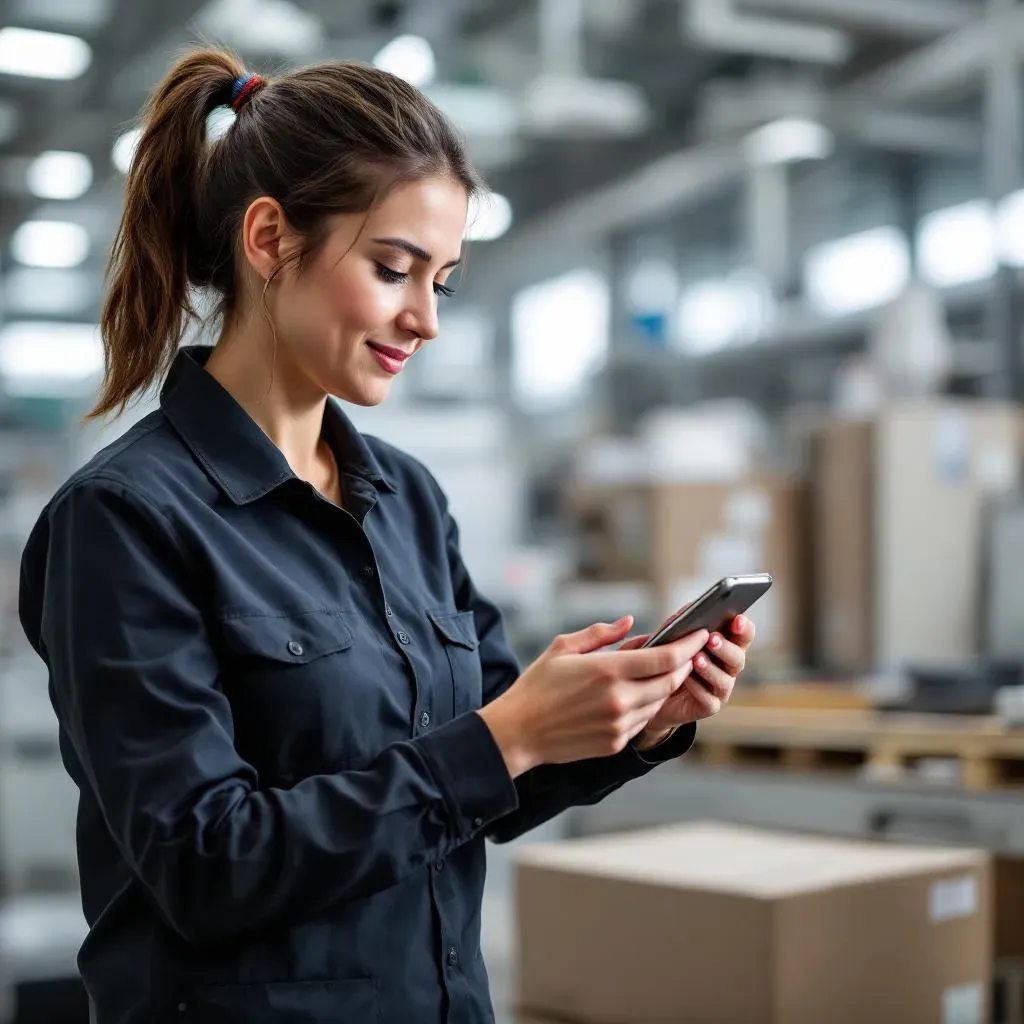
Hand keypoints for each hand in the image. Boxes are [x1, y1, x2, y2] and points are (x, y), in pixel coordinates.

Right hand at [477, 616, 708, 776]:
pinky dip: (646, 704)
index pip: (665, 658)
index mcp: (608, 671)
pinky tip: (636, 694)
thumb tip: (630, 622)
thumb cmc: (537, 686)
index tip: (700, 635)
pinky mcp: (616, 742)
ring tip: (659, 671)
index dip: (689, 646)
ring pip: (659, 702)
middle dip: (684, 665)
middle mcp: (620, 699)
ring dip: (665, 685)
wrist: (518, 732)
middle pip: (671, 681)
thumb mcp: (563, 648)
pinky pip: (643, 720)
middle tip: (687, 652)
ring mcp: (620, 724)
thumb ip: (601, 634)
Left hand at [627, 614, 756, 749]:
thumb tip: (690, 607)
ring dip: (711, 668)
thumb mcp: (672, 636)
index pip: (743, 634)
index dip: (744, 627)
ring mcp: (720, 688)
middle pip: (738, 657)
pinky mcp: (709, 706)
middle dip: (726, 647)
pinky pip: (708, 699)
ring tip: (696, 658)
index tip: (737, 620)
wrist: (653, 690)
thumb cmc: (666, 658)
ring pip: (725, 679)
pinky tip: (687, 679)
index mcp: (726, 644)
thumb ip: (682, 623)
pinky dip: (698, 688)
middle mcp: (728, 666)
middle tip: (712, 639)